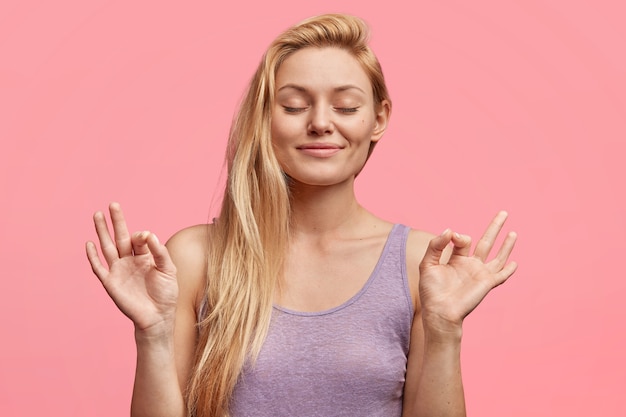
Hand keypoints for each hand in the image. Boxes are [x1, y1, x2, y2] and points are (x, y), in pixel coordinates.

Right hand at [86, 202, 178, 333]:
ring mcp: (119, 270)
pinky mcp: (110, 282)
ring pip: (108, 247)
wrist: (158, 317)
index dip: (141, 235)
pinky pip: (99, 267)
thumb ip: (160, 251)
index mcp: (145, 257)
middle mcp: (130, 261)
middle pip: (120, 237)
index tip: (146, 237)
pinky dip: (93, 256)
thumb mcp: (168, 269)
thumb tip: (149, 234)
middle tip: (112, 204)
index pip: (138, 239)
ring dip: (102, 231)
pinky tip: (90, 243)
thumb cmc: (166, 294)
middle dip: (116, 221)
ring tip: (97, 215)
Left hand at [418, 211, 517, 335]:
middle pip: (486, 242)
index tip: (452, 237)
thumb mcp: (428, 264)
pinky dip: (509, 269)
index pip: (462, 240)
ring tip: (513, 232)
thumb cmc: (431, 291)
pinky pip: (501, 275)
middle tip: (503, 213)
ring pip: (497, 256)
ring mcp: (480, 274)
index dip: (457, 235)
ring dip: (506, 245)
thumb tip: (450, 230)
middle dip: (495, 227)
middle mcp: (470, 265)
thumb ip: (436, 245)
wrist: (439, 312)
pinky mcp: (487, 283)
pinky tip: (515, 263)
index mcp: (456, 259)